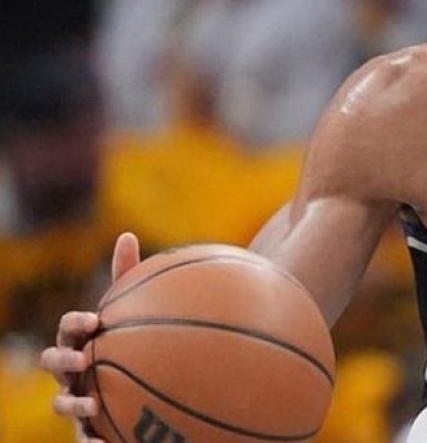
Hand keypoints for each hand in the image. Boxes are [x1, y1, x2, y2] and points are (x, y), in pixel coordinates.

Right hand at [40, 233, 141, 441]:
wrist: (142, 390)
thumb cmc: (132, 343)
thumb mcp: (134, 313)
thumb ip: (129, 279)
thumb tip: (125, 234)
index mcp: (83, 341)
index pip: (69, 328)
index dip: (75, 323)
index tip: (94, 320)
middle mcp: (74, 370)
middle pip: (53, 364)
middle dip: (63, 361)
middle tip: (85, 360)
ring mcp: (78, 399)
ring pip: (62, 404)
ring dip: (73, 405)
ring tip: (92, 406)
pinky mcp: (89, 429)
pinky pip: (85, 440)